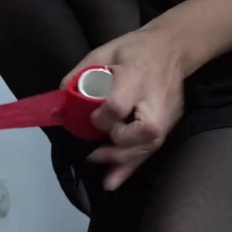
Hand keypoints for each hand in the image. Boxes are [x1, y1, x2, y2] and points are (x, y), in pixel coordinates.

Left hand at [61, 27, 185, 190]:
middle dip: (113, 142)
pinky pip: (149, 152)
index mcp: (137, 77)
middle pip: (136, 134)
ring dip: (117, 160)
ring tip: (96, 160)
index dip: (101, 118)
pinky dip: (129, 169)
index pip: (117, 107)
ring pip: (143, 148)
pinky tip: (111, 182)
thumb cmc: (133, 50)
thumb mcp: (104, 52)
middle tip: (95, 142)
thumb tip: (60, 99)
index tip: (93, 117)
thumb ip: (80, 75)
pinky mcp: (170, 126)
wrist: (172, 48)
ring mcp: (166, 116)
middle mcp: (155, 101)